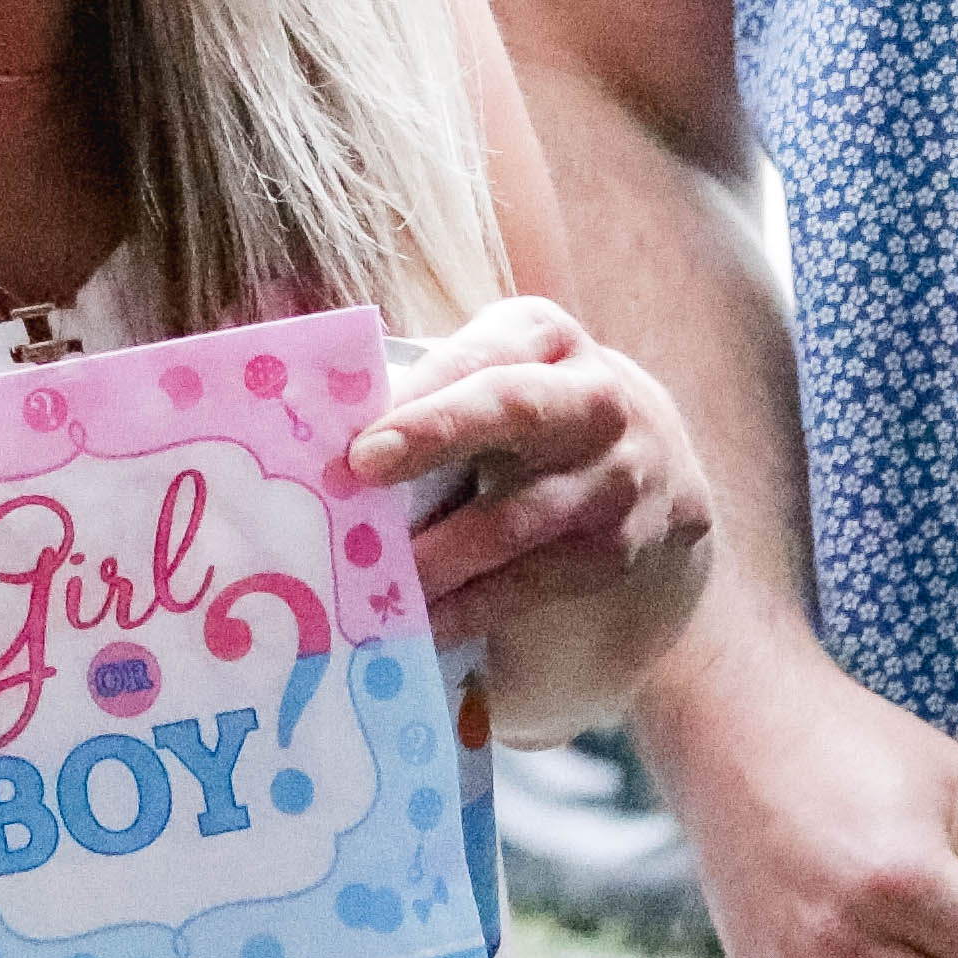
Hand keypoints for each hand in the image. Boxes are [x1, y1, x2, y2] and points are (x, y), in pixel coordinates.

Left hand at [355, 296, 712, 733]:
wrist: (649, 461)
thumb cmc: (523, 405)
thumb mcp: (490, 367)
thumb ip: (419, 379)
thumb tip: (308, 405)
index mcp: (543, 336)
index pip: (480, 356)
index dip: (424, 393)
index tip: (362, 435)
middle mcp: (591, 398)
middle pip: (514, 409)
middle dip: (436, 436)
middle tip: (360, 473)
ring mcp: (614, 478)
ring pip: (521, 518)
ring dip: (441, 553)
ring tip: (375, 575)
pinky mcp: (616, 551)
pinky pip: (534, 583)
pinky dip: (473, 607)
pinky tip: (421, 622)